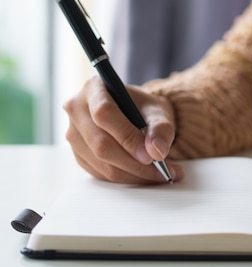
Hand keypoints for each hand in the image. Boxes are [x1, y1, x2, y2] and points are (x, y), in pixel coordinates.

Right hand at [63, 76, 183, 183]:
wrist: (136, 114)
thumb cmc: (144, 108)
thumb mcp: (158, 110)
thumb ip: (161, 128)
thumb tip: (157, 152)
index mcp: (94, 88)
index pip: (104, 114)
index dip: (127, 137)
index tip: (151, 157)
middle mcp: (77, 110)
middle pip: (100, 143)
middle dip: (134, 163)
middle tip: (164, 172)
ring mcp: (73, 134)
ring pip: (101, 163)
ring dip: (134, 175)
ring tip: (162, 174)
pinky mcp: (78, 154)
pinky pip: (100, 173)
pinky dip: (126, 178)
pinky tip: (147, 176)